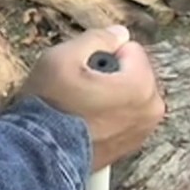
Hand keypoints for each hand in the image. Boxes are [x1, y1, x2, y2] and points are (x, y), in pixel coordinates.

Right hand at [19, 25, 164, 170]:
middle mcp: (150, 110)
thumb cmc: (50, 107)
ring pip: (127, 93)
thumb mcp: (63, 57)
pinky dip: (108, 115)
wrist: (38, 156)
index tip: (82, 70)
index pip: (129, 48)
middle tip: (80, 88)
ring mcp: (141, 132)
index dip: (101, 54)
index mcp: (141, 85)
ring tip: (80, 105)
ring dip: (108, 94)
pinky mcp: (129, 147)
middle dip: (110, 75)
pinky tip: (83, 121)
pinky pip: (122, 116)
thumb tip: (118, 33)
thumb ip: (96, 37)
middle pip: (132, 71)